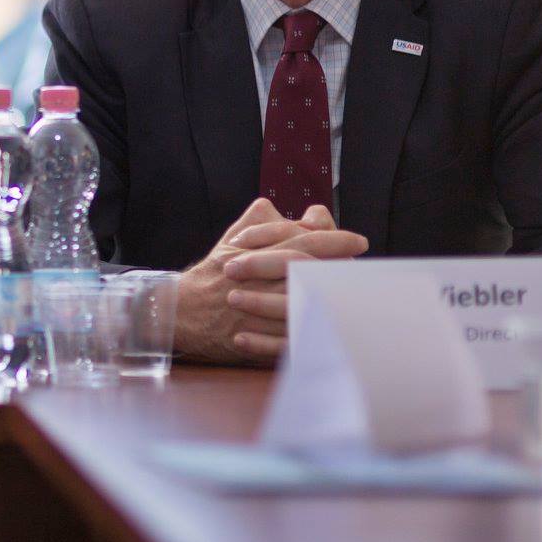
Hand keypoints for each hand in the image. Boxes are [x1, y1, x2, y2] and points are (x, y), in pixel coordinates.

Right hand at [173, 198, 367, 365]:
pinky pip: (286, 336)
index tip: (358, 241)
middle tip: (364, 265)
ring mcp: (252, 309)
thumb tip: (280, 204)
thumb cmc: (210, 275)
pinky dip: (310, 329)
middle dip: (339, 265)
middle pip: (306, 269)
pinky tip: (332, 325)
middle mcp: (253, 279)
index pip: (299, 240)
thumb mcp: (229, 241)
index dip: (332, 239)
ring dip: (329, 295)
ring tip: (354, 293)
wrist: (177, 311)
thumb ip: (257, 221)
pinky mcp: (252, 337)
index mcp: (250, 252)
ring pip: (300, 300)